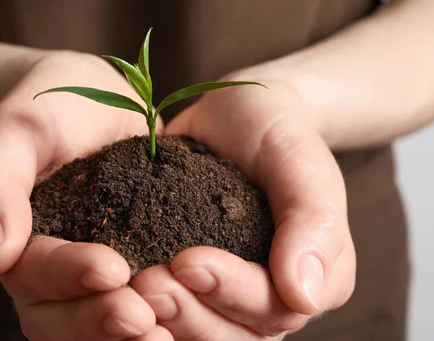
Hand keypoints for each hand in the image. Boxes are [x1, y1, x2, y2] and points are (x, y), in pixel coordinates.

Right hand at [0, 52, 164, 339]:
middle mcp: (45, 267)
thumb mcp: (16, 131)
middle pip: (57, 317)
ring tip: (166, 334)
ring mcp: (84, 272)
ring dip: (125, 335)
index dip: (68, 276)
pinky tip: (184, 321)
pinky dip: (153, 318)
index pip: (31, 273)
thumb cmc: (50, 106)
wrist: (96, 97)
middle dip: (98, 321)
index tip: (113, 270)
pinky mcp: (128, 262)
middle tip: (143, 319)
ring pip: (91, 323)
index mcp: (13, 240)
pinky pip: (131, 302)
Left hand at [131, 68, 355, 339]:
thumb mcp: (298, 159)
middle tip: (146, 283)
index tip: (186, 260)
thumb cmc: (274, 130)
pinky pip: (172, 313)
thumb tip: (306, 298)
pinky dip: (145, 312)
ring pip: (200, 334)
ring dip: (164, 320)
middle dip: (189, 314)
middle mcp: (273, 296)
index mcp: (316, 277)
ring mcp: (230, 293)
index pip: (275, 307)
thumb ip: (312, 222)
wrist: (236, 114)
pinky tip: (116, 294)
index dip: (230, 292)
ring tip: (126, 289)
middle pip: (234, 336)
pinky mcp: (192, 282)